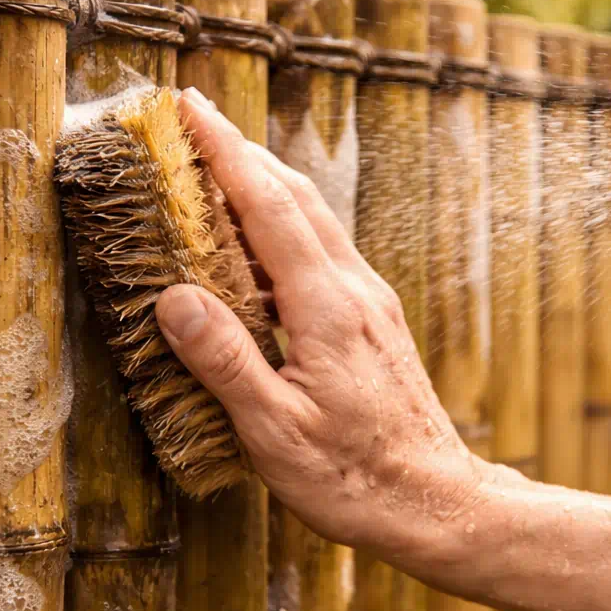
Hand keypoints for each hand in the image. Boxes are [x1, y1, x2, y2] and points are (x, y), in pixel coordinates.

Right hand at [152, 88, 487, 559]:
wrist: (437, 504)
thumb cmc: (355, 478)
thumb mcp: (275, 431)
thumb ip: (224, 361)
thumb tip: (173, 298)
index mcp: (327, 307)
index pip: (271, 206)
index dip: (228, 151)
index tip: (190, 107)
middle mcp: (356, 291)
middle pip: (298, 198)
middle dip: (244, 152)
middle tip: (195, 122)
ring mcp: (372, 305)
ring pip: (316, 222)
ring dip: (267, 186)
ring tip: (218, 170)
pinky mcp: (376, 325)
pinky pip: (324, 255)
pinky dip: (285, 229)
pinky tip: (261, 250)